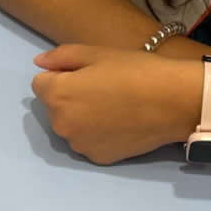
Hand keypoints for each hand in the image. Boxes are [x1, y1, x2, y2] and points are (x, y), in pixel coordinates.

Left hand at [31, 45, 199, 163]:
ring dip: (82, 118)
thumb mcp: (96, 53)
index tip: (87, 73)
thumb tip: (38, 64)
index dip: (62, 75)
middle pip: (55, 108)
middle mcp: (60, 125)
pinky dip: (98, 135)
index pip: (40, 84)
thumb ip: (61, 57)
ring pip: (71, 127)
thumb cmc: (134, 70)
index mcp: (56, 95)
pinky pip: (89, 142)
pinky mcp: (97, 158)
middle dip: (70, 98)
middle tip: (102, 89)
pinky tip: (119, 124)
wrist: (172, 101)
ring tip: (113, 107)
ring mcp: (79, 145)